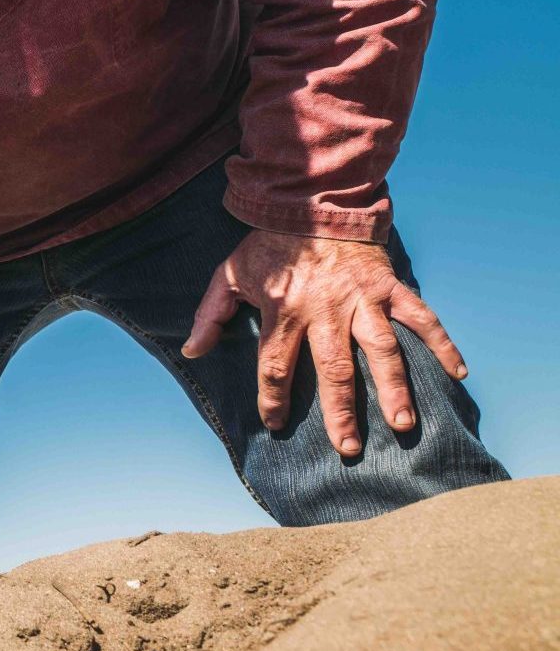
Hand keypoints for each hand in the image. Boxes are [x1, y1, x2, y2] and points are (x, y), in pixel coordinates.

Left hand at [184, 229, 466, 457]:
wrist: (311, 203)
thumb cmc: (268, 247)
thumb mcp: (228, 275)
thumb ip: (209, 315)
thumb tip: (191, 351)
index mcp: (283, 311)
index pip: (275, 366)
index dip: (273, 398)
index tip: (276, 424)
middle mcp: (325, 310)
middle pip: (333, 369)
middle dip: (340, 411)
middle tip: (348, 448)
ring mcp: (362, 299)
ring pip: (381, 349)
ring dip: (393, 387)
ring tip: (402, 423)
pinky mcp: (389, 286)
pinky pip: (421, 316)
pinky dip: (442, 342)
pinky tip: (459, 372)